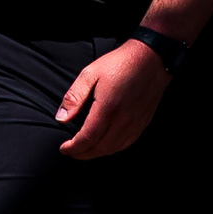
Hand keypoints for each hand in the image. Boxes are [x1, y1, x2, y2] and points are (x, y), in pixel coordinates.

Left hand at [56, 38, 172, 158]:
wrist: (151, 59)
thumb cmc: (119, 64)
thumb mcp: (90, 74)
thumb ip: (74, 97)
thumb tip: (61, 118)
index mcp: (108, 108)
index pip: (88, 138)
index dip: (73, 148)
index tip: (63, 148)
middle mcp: (123, 120)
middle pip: (100, 148)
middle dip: (82, 154)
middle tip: (70, 151)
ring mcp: (135, 123)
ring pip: (113, 149)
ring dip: (96, 154)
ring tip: (83, 150)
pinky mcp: (143, 122)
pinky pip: (126, 143)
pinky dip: (111, 149)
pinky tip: (103, 145)